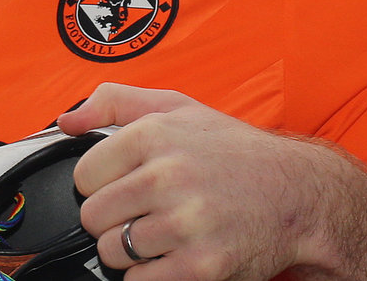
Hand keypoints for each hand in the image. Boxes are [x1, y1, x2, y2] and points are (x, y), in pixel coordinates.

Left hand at [55, 83, 351, 280]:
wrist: (301, 195)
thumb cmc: (234, 152)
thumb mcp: (177, 108)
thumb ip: (113, 102)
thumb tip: (66, 121)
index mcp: (154, 135)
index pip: (84, 176)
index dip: (102, 185)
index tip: (127, 185)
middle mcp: (169, 176)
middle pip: (93, 217)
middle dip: (112, 220)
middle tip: (144, 214)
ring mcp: (186, 223)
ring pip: (112, 252)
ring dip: (131, 250)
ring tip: (162, 234)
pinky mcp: (201, 266)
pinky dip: (149, 276)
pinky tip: (172, 256)